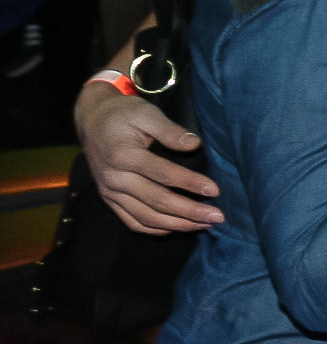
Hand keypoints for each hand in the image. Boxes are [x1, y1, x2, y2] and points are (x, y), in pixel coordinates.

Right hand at [74, 84, 220, 232]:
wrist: (92, 120)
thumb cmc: (124, 114)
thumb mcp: (147, 114)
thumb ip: (170, 130)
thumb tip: (195, 144)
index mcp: (123, 155)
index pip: (163, 174)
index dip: (190, 183)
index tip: (215, 191)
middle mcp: (114, 178)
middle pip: (156, 201)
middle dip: (189, 212)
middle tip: (217, 217)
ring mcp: (110, 191)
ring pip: (145, 217)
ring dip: (177, 225)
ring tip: (204, 225)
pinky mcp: (109, 198)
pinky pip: (131, 221)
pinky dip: (155, 229)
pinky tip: (177, 228)